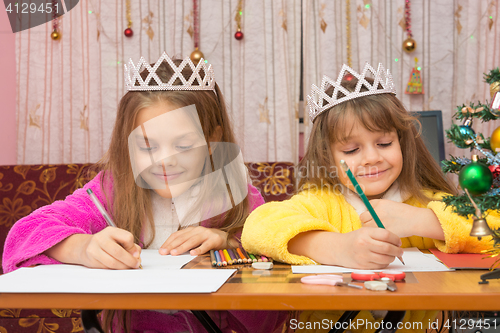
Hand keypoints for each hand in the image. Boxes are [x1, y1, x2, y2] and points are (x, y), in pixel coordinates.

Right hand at [79, 227, 141, 268]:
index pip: (127, 238)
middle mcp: (101, 238)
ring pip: (112, 262)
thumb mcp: (118, 239)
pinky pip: (106, 268)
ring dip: (123, 267)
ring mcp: (94, 249)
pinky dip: (115, 269)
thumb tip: (136, 256)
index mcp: (111, 231)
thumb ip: (130, 246)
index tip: (136, 254)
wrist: (86, 247)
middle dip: (130, 261)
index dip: (133, 248)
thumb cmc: (107, 243)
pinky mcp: (91, 260)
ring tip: (128, 267)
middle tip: (136, 264)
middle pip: (118, 252)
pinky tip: (119, 268)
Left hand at [159, 226, 227, 255]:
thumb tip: (171, 251)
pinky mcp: (214, 240)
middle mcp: (198, 230)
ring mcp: (206, 234)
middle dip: (172, 245)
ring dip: (182, 247)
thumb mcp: (196, 240)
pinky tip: (193, 253)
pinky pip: (205, 245)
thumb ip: (186, 243)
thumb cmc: (208, 240)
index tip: (161, 250)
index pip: (177, 235)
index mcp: (191, 230)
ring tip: (174, 253)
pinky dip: (199, 249)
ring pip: (192, 241)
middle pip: (182, 237)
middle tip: (164, 252)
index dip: (168, 242)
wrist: (226, 238)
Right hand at [288, 228, 402, 268]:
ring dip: (392, 258)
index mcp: (365, 233)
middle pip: (387, 248)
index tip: (399, 242)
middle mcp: (364, 244)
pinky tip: (383, 260)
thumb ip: (378, 234)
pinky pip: (380, 266)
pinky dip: (385, 263)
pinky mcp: (363, 265)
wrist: (339, 249)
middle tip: (400, 251)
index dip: (396, 239)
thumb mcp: (364, 232)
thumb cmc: (355, 239)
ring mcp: (363, 256)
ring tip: (392, 255)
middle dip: (397, 250)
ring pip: (385, 259)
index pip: (386, 234)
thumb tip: (397, 241)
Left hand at [360, 199, 420, 237]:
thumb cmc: (405, 213)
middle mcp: (377, 211)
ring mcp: (379, 221)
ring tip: (378, 231)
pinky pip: (373, 234)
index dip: (369, 212)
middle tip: (374, 224)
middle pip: (363, 217)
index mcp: (379, 203)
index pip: (366, 207)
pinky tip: (381, 235)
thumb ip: (379, 207)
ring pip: (366, 227)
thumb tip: (369, 212)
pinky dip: (376, 236)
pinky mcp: (382, 231)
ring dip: (370, 230)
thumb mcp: (390, 204)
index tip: (372, 216)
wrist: (416, 220)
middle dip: (367, 221)